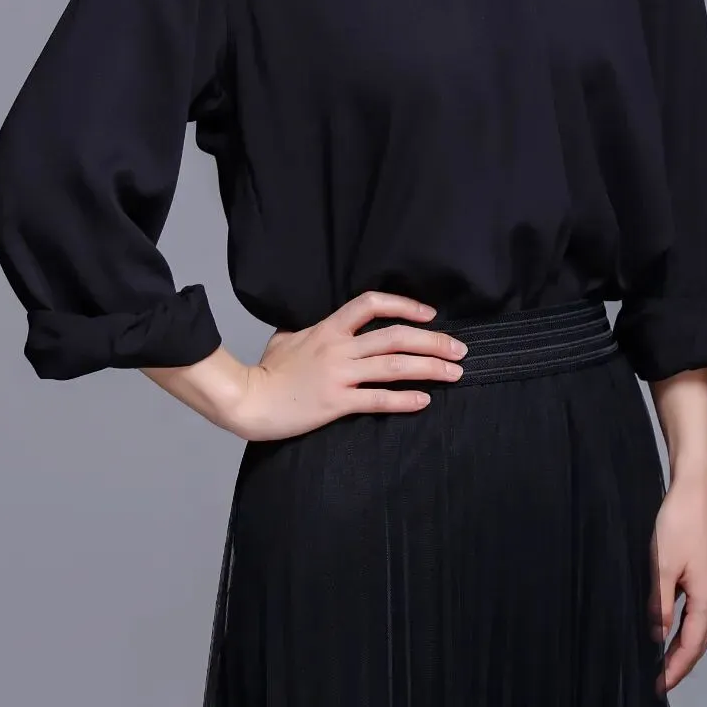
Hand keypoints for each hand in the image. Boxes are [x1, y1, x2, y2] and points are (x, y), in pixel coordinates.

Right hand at [226, 290, 468, 442]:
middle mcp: (339, 347)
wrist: (248, 400)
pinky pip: (378, 400)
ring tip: (454, 373)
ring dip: (430, 368)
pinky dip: (404, 400)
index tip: (429, 313)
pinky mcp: (336, 403)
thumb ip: (307, 330)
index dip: (404, 304)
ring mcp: (339, 375)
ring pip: (394, 366)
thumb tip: (314, 326)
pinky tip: (423, 400)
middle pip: (396, 336)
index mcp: (329, 328)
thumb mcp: (286, 338)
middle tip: (459, 349)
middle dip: (433, 341)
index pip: (372, 303)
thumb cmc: (265, 371)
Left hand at [649, 469, 706, 692]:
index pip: (692, 645)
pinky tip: (670, 625)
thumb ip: (658, 604)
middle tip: (660, 682)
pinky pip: (699, 607)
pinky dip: (686, 624)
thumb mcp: (661, 566)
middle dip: (681, 662)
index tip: (659, 688)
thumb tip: (656, 636)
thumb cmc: (678, 522)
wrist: (696, 487)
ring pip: (701, 624)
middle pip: (700, 639)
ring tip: (663, 661)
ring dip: (684, 644)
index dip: (675, 669)